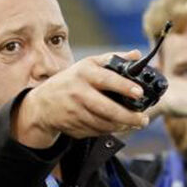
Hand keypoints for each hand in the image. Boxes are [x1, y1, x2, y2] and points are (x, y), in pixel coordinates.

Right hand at [11, 52, 151, 146]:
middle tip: (142, 119)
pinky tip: (117, 126)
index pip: (106, 79)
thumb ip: (112, 60)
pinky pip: (97, 131)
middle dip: (128, 116)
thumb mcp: (88, 65)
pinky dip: (110, 130)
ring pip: (104, 123)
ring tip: (134, 123)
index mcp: (84, 73)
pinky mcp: (74, 126)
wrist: (43, 104)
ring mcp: (75, 111)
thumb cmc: (71, 81)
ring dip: (121, 125)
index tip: (139, 93)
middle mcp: (78, 92)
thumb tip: (137, 55)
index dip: (124, 86)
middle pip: (107, 108)